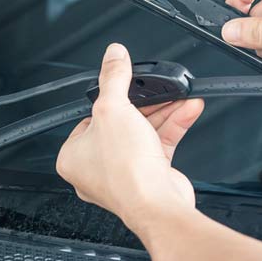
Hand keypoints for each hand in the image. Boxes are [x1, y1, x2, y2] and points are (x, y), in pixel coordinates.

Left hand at [56, 43, 203, 233]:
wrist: (157, 205)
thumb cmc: (125, 171)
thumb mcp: (112, 108)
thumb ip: (113, 78)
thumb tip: (113, 55)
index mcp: (74, 156)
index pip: (88, 117)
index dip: (108, 100)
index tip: (124, 85)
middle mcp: (97, 167)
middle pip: (121, 122)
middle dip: (145, 104)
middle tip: (157, 89)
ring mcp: (125, 173)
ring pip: (143, 132)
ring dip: (165, 111)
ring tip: (179, 95)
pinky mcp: (150, 175)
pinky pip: (160, 143)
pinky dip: (174, 125)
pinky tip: (187, 109)